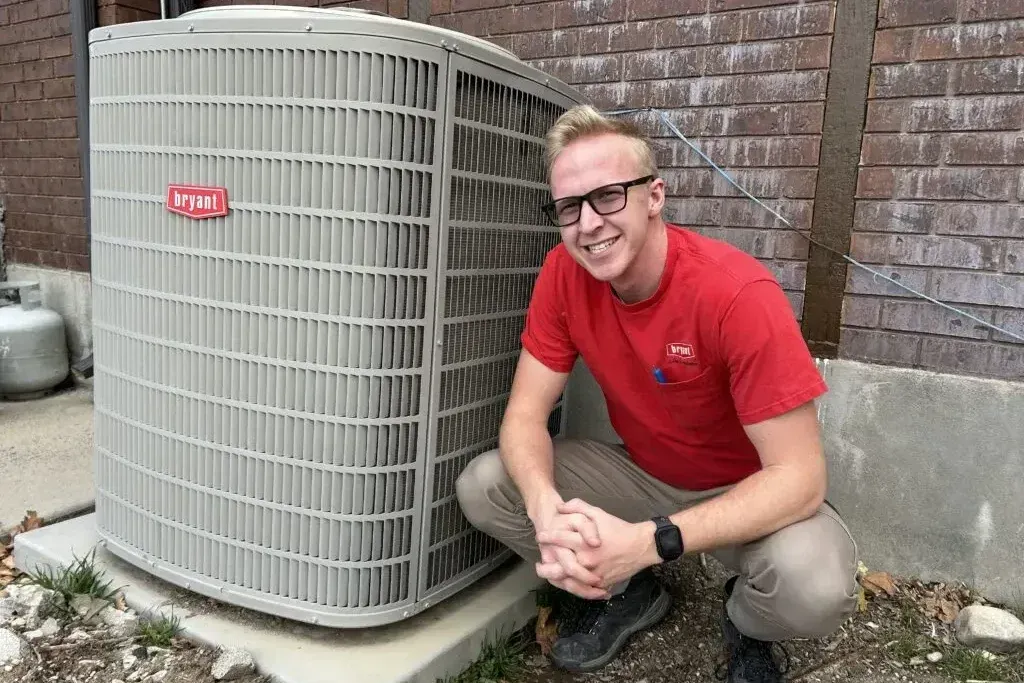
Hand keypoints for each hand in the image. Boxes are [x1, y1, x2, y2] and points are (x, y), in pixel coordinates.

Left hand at [536, 498, 657, 591]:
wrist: (641, 547)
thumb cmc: (619, 528)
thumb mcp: (598, 513)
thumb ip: (577, 507)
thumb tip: (559, 507)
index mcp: (584, 543)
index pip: (559, 540)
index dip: (548, 537)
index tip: (541, 536)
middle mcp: (587, 561)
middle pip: (560, 566)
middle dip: (546, 565)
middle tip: (539, 563)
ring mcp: (594, 575)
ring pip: (569, 582)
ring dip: (556, 580)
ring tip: (549, 576)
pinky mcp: (601, 584)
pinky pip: (583, 589)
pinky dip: (572, 587)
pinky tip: (566, 584)